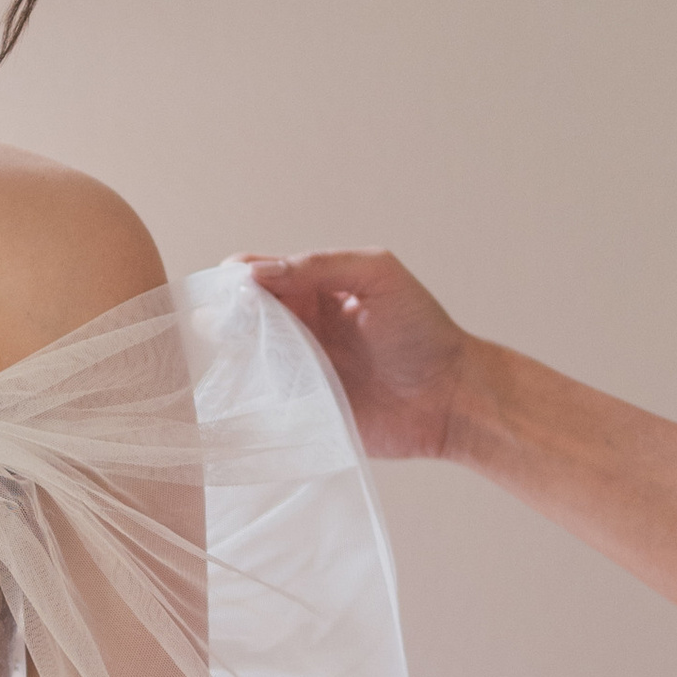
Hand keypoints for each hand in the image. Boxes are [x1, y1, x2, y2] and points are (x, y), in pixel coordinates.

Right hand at [245, 249, 471, 460]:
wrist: (450, 398)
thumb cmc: (422, 330)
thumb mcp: (378, 274)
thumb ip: (320, 265)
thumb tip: (256, 274)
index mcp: (312, 290)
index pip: (256, 274)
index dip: (237, 278)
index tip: (237, 290)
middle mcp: (298, 328)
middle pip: (240, 316)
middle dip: (226, 316)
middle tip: (232, 325)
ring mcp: (296, 370)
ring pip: (243, 358)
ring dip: (233, 355)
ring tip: (241, 355)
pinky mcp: (300, 410)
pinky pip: (261, 402)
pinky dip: (246, 395)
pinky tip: (244, 389)